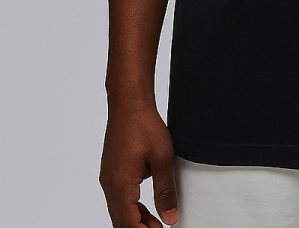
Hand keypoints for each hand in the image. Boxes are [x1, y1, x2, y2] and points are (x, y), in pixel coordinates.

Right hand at [100, 104, 177, 226]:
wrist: (129, 103)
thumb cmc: (145, 126)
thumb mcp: (162, 159)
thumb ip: (166, 191)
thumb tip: (170, 219)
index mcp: (121, 186)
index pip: (129, 224)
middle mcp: (109, 185)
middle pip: (121, 221)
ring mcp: (107, 178)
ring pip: (118, 211)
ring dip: (135, 220)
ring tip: (156, 224)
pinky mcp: (110, 172)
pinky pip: (118, 199)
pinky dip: (131, 208)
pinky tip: (145, 209)